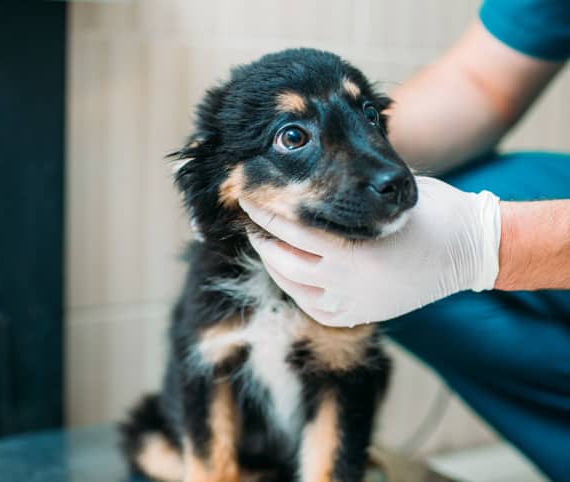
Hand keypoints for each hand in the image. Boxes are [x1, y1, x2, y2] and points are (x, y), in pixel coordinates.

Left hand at [239, 176, 501, 326]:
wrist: (471, 251)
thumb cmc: (432, 212)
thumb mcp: (390, 195)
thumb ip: (350, 196)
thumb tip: (311, 175)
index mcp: (353, 246)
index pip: (291, 228)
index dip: (264, 212)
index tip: (246, 196)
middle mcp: (347, 280)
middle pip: (283, 260)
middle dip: (260, 238)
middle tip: (248, 218)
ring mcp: (354, 301)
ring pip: (294, 287)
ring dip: (273, 263)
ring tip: (263, 242)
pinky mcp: (362, 314)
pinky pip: (315, 307)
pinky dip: (297, 289)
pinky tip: (290, 271)